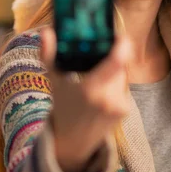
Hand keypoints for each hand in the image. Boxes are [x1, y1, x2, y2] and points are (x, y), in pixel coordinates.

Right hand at [40, 26, 132, 171]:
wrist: (73, 140)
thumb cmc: (63, 106)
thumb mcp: (53, 80)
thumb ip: (48, 54)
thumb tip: (45, 31)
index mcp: (90, 90)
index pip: (117, 62)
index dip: (122, 46)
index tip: (119, 36)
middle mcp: (107, 99)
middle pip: (119, 65)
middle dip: (112, 57)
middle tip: (99, 54)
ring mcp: (119, 106)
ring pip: (122, 75)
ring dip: (114, 71)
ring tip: (95, 78)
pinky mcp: (125, 110)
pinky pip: (123, 87)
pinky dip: (115, 84)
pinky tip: (101, 92)